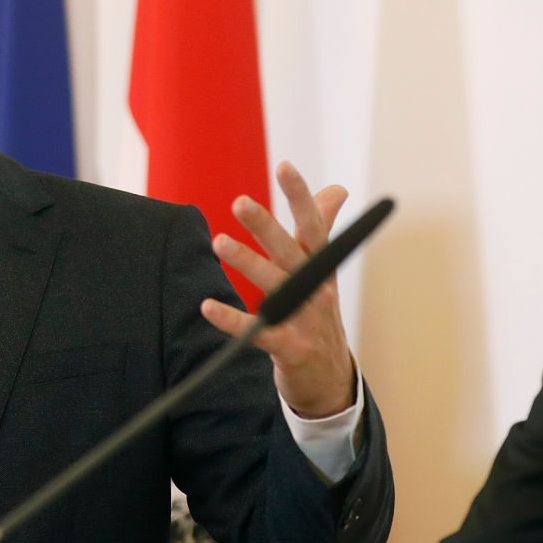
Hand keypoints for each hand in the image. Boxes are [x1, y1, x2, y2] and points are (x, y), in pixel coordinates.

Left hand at [199, 161, 357, 418]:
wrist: (329, 377)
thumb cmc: (318, 313)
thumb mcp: (323, 271)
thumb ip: (322, 228)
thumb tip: (336, 188)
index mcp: (321, 265)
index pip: (313, 224)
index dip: (300, 196)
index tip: (284, 166)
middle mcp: (316, 288)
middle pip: (290, 251)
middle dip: (266, 226)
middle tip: (240, 201)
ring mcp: (305, 319)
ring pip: (275, 286)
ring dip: (247, 262)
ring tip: (218, 242)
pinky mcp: (290, 348)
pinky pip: (259, 331)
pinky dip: (232, 320)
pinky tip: (207, 306)